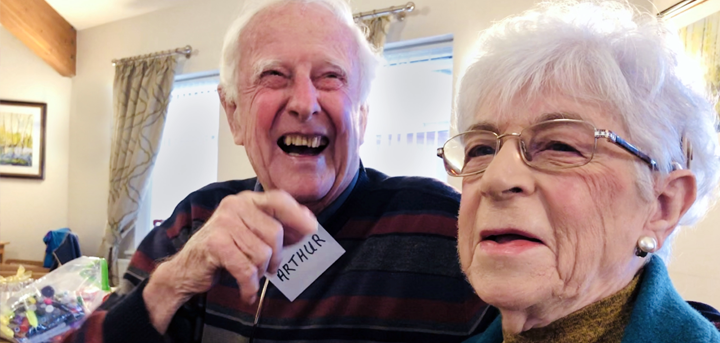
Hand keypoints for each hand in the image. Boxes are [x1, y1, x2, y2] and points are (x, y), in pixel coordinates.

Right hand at [143, 190, 316, 332]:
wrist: (186, 270)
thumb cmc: (223, 251)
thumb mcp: (251, 233)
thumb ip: (277, 227)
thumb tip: (309, 225)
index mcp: (247, 200)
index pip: (280, 200)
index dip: (298, 216)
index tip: (311, 230)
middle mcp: (235, 205)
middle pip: (275, 233)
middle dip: (275, 257)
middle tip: (268, 268)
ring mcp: (224, 222)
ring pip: (262, 253)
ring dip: (259, 272)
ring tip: (250, 276)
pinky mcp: (215, 243)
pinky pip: (246, 269)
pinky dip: (249, 286)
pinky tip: (246, 292)